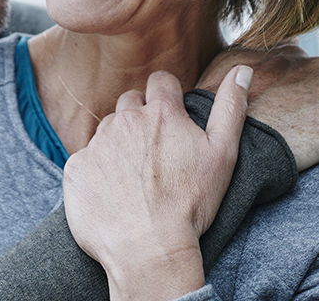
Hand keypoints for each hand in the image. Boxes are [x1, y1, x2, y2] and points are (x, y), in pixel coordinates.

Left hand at [62, 66, 251, 300]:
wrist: (148, 250)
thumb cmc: (190, 204)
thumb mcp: (223, 154)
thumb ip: (231, 107)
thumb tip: (242, 69)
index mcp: (161, 113)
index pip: (161, 81)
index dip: (167, 97)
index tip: (171, 119)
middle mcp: (125, 120)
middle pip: (130, 103)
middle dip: (141, 119)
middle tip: (154, 154)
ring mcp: (97, 144)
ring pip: (107, 130)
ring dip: (118, 143)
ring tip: (134, 177)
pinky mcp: (76, 168)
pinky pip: (85, 159)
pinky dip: (96, 171)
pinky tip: (112, 192)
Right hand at [196, 45, 318, 170]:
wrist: (236, 147)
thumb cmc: (220, 116)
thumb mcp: (220, 72)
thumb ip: (238, 60)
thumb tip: (243, 62)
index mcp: (285, 51)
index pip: (306, 62)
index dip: (303, 85)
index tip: (298, 105)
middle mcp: (312, 62)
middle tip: (311, 129)